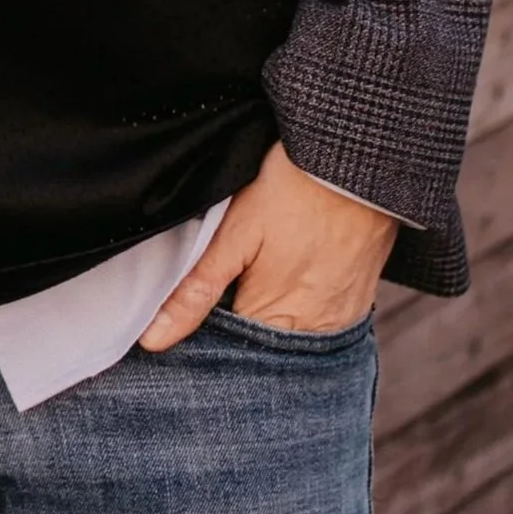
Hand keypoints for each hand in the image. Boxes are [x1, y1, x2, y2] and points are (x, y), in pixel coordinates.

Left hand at [138, 140, 397, 349]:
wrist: (356, 161)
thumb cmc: (293, 188)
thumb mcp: (235, 233)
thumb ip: (197, 290)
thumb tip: (154, 340)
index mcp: (274, 321)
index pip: (229, 352)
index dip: (207, 332)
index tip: (192, 307)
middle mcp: (313, 333)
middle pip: (262, 349)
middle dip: (239, 328)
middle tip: (230, 281)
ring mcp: (340, 320)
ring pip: (292, 338)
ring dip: (271, 319)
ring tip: (260, 275)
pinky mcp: (358, 302)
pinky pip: (322, 324)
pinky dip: (302, 310)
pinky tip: (290, 278)